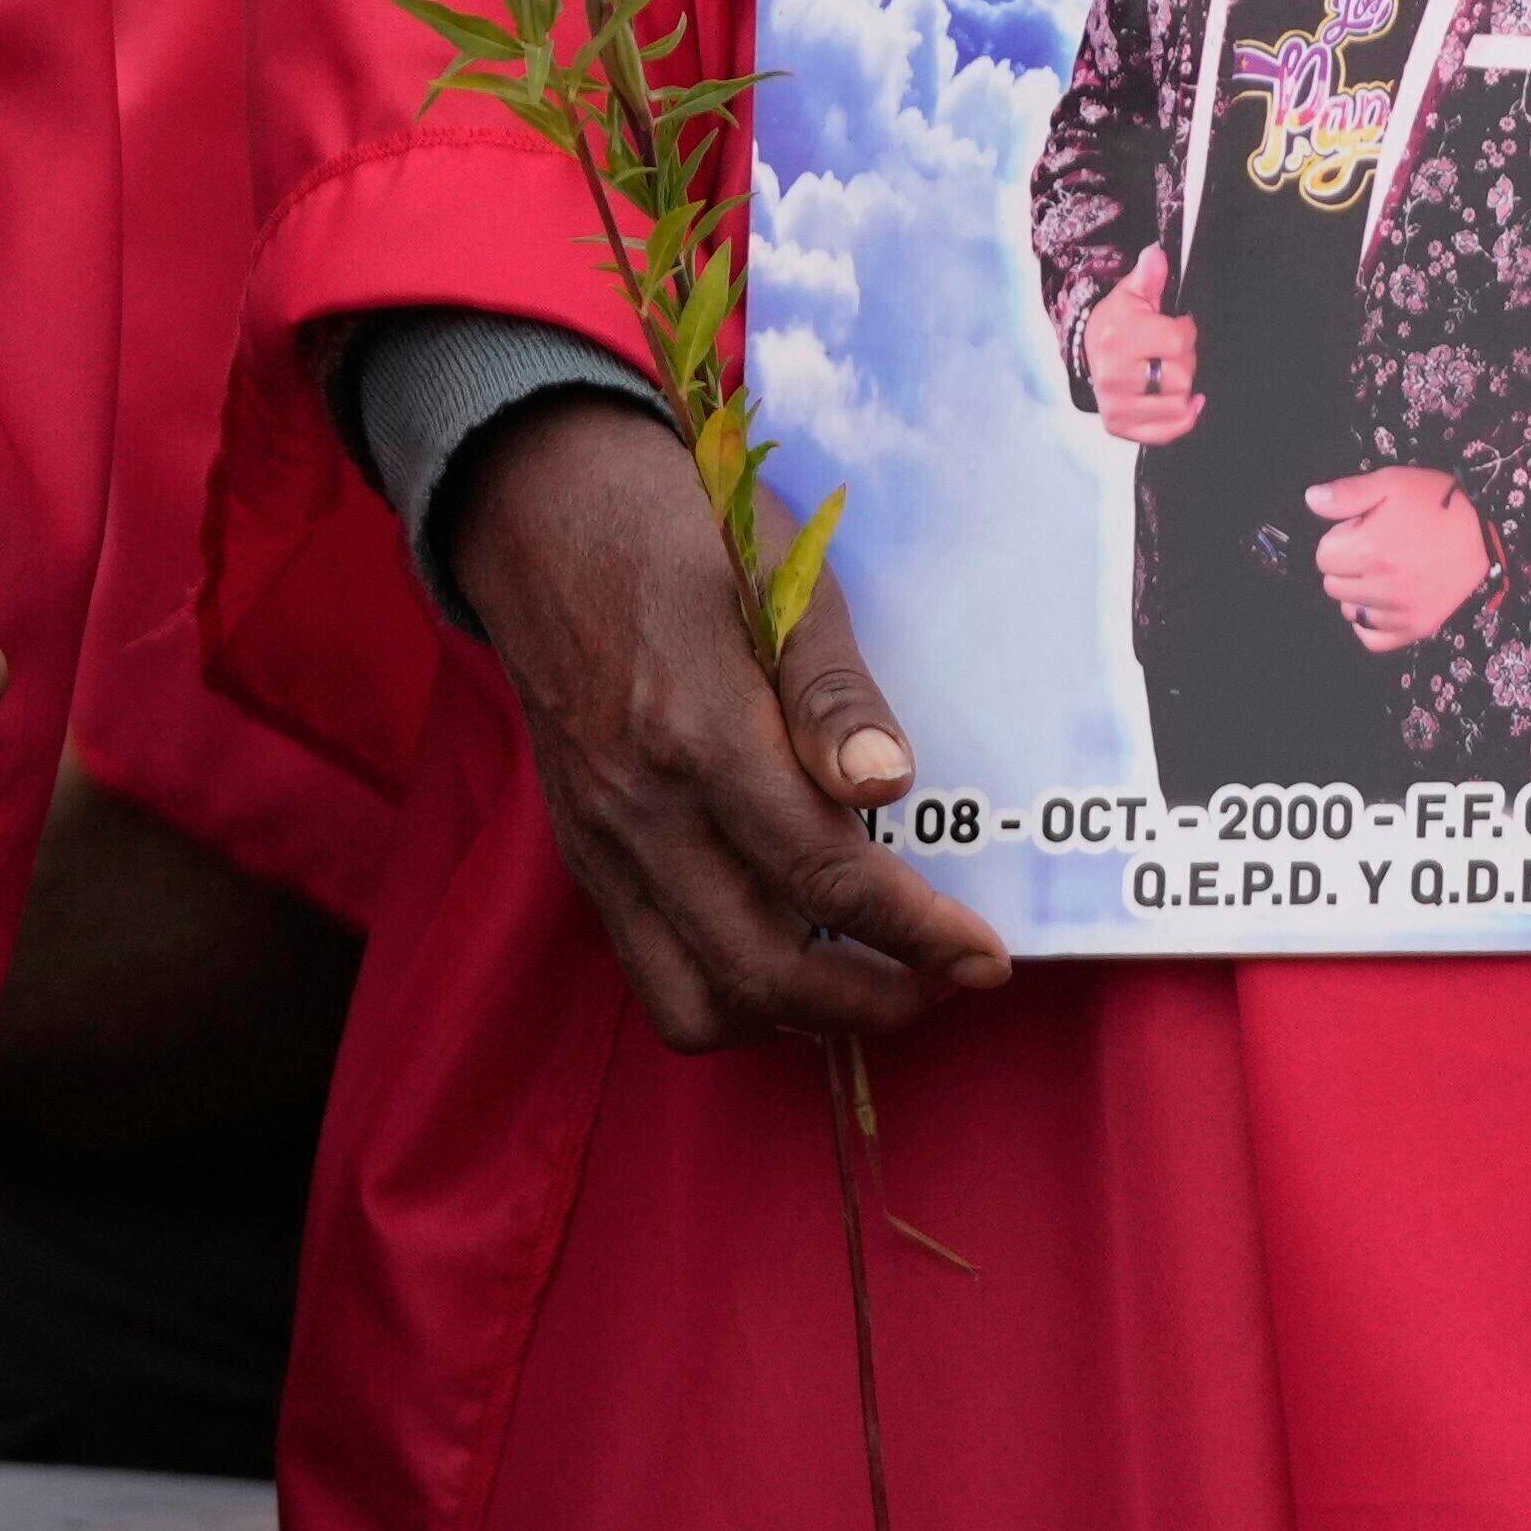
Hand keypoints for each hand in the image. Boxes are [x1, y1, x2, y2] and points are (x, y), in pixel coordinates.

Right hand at [445, 394, 1007, 1051]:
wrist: (545, 512)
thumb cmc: (687, 530)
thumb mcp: (784, 580)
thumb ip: (834, 694)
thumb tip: (891, 785)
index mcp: (701, 733)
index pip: (823, 876)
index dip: (916, 934)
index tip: (985, 957)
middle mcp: (640, 809)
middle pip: (761, 968)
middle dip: (870, 1002)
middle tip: (944, 984)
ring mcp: (601, 842)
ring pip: (693, 1003)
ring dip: (793, 1018)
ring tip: (869, 982)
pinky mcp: (583, 855)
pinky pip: (650, 969)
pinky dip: (728, 991)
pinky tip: (789, 949)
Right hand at [1074, 251, 1203, 446]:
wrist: (1087, 351)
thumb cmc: (1116, 322)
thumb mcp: (1130, 294)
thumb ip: (1148, 275)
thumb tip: (1157, 254)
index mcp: (1119, 339)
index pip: (1178, 340)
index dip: (1185, 331)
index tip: (1177, 326)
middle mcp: (1114, 376)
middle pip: (1181, 376)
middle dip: (1185, 361)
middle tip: (1170, 353)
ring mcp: (1116, 405)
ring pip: (1178, 404)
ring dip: (1182, 389)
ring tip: (1168, 373)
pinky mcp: (1119, 426)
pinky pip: (1165, 432)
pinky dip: (1182, 418)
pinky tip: (1187, 402)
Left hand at [1304, 468, 1494, 649]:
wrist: (1487, 532)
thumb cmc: (1439, 503)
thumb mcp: (1393, 483)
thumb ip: (1347, 493)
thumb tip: (1312, 500)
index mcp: (1372, 548)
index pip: (1324, 555)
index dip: (1340, 537)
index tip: (1362, 529)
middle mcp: (1384, 584)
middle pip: (1333, 584)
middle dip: (1346, 563)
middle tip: (1375, 547)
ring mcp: (1401, 611)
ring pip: (1349, 610)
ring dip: (1357, 591)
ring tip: (1382, 571)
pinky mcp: (1417, 627)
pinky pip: (1371, 638)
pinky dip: (1369, 623)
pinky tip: (1380, 602)